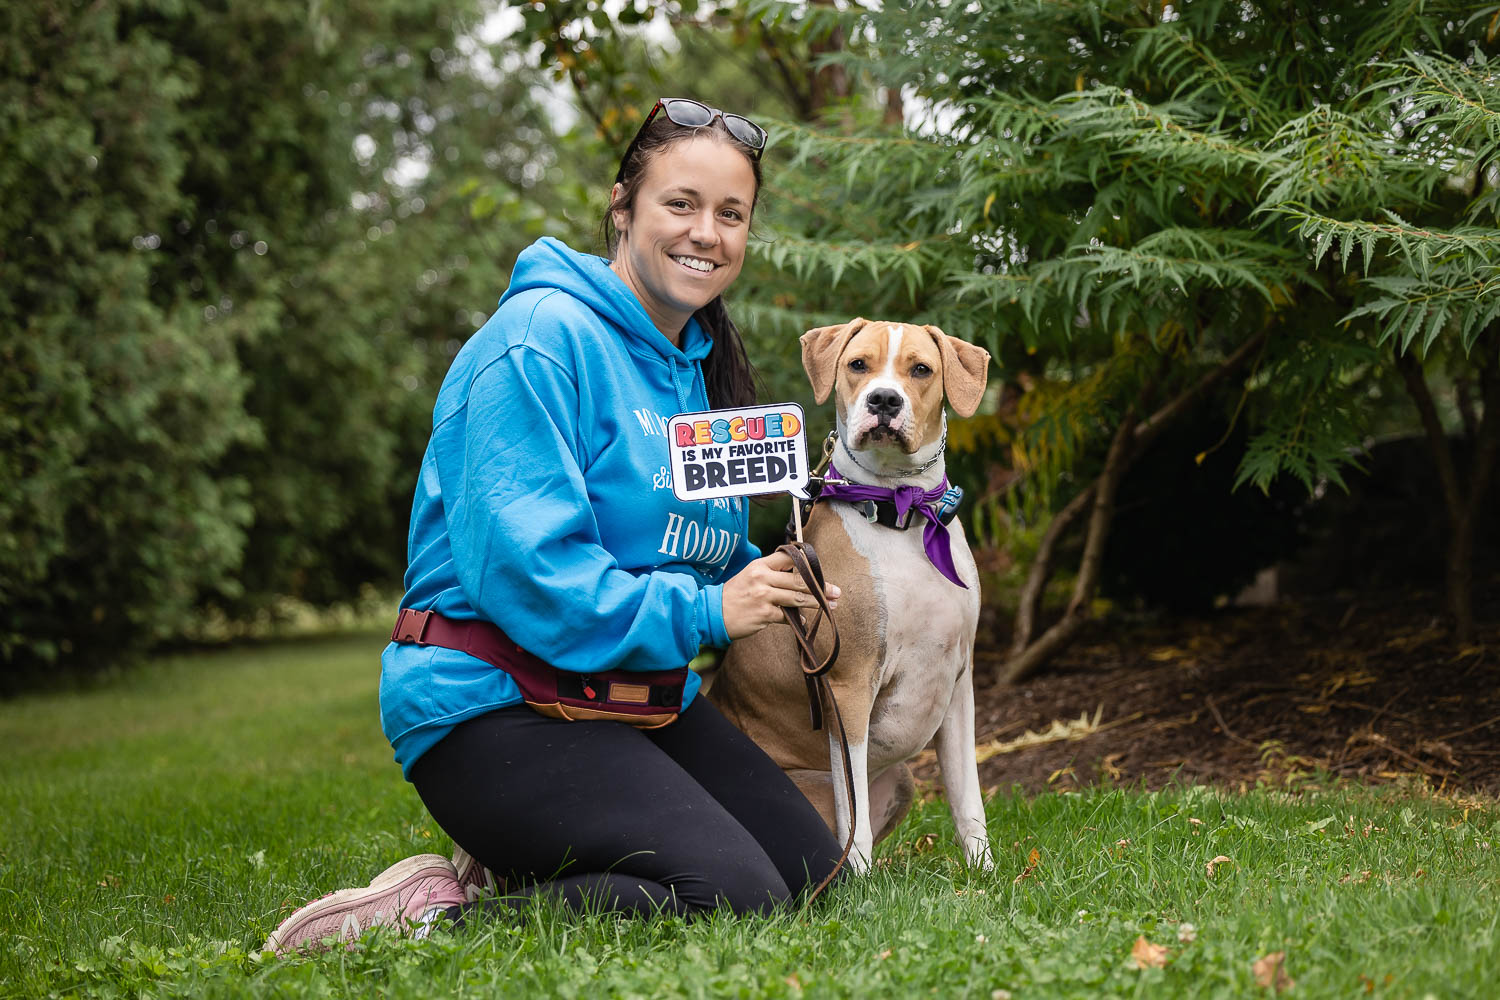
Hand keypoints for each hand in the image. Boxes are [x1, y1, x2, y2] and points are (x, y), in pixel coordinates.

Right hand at [721, 550, 840, 639]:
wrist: (712, 613)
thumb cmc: (734, 595)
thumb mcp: (749, 576)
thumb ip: (770, 573)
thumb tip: (798, 576)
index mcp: (760, 565)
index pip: (789, 558)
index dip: (807, 565)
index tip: (820, 572)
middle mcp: (762, 577)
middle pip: (799, 579)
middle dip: (821, 587)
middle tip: (836, 592)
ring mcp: (763, 596)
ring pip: (797, 597)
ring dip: (816, 603)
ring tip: (829, 606)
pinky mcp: (763, 614)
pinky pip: (787, 616)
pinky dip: (797, 620)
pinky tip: (803, 622)